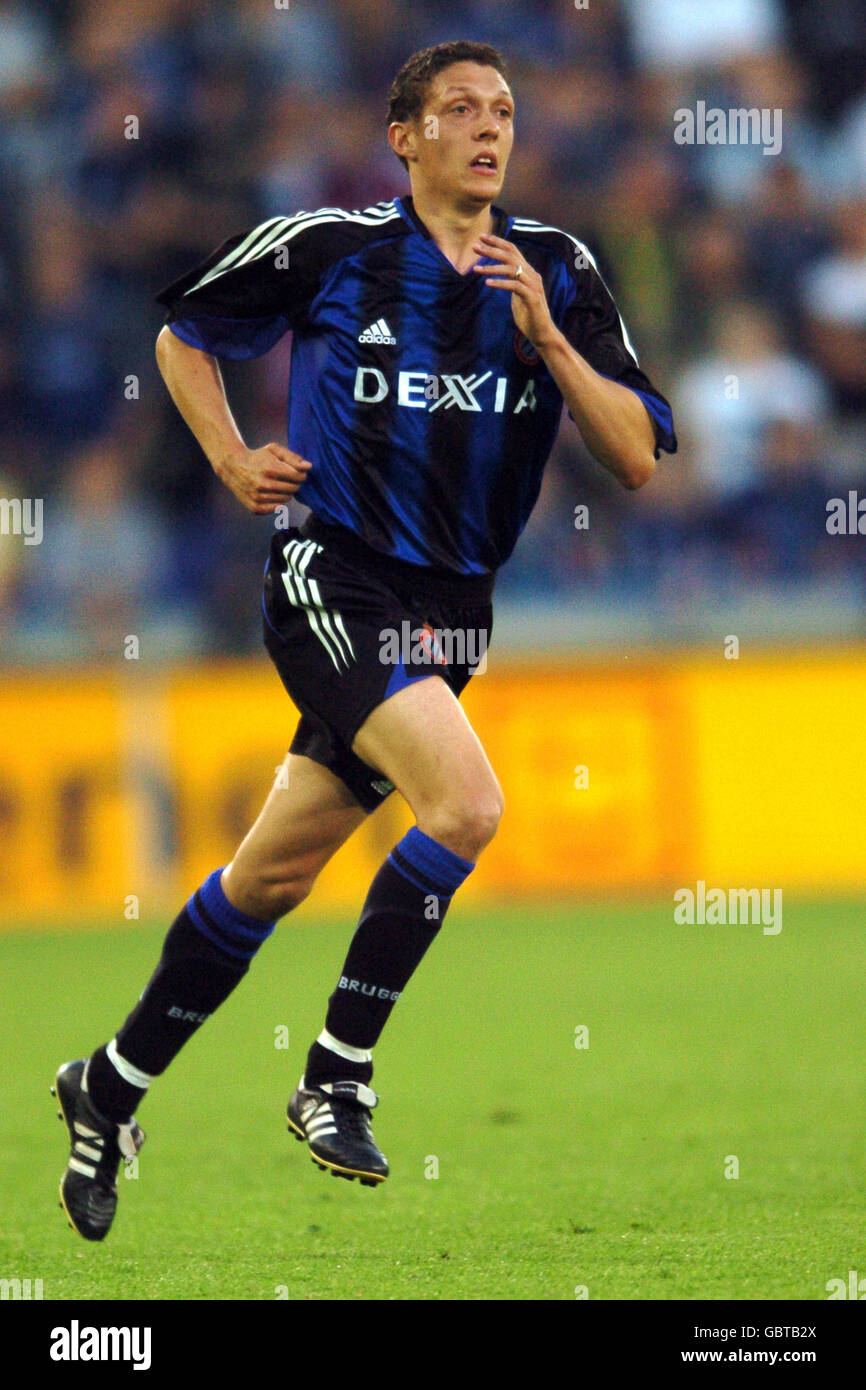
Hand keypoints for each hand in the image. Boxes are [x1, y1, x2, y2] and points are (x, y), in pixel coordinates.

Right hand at [215, 443, 311, 514]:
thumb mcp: (274, 450)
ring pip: (286, 499)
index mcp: (270, 468)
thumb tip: (308, 467)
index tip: (296, 471)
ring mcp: (258, 497)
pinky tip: (271, 492)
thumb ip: (293, 457)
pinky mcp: (255, 507)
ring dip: (285, 492)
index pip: (299, 476)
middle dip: (294, 482)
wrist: (232, 466)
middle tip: (286, 477)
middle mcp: (264, 484)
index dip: (300, 473)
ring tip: (276, 483)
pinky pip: (277, 507)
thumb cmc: (257, 457)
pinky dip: (277, 501)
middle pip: (294, 488)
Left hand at [472, 233, 556, 348]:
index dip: (497, 242)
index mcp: (528, 272)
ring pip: (511, 269)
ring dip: (492, 267)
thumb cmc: (528, 315)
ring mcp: (533, 285)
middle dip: (491, 250)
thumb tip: (500, 275)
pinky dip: (500, 283)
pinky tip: (487, 283)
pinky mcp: (532, 298)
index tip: (481, 237)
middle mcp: (532, 275)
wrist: (542, 333)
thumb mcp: (517, 295)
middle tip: (474, 247)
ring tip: (476, 269)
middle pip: (510, 256)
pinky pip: (515, 286)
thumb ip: (511, 282)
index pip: (512, 250)